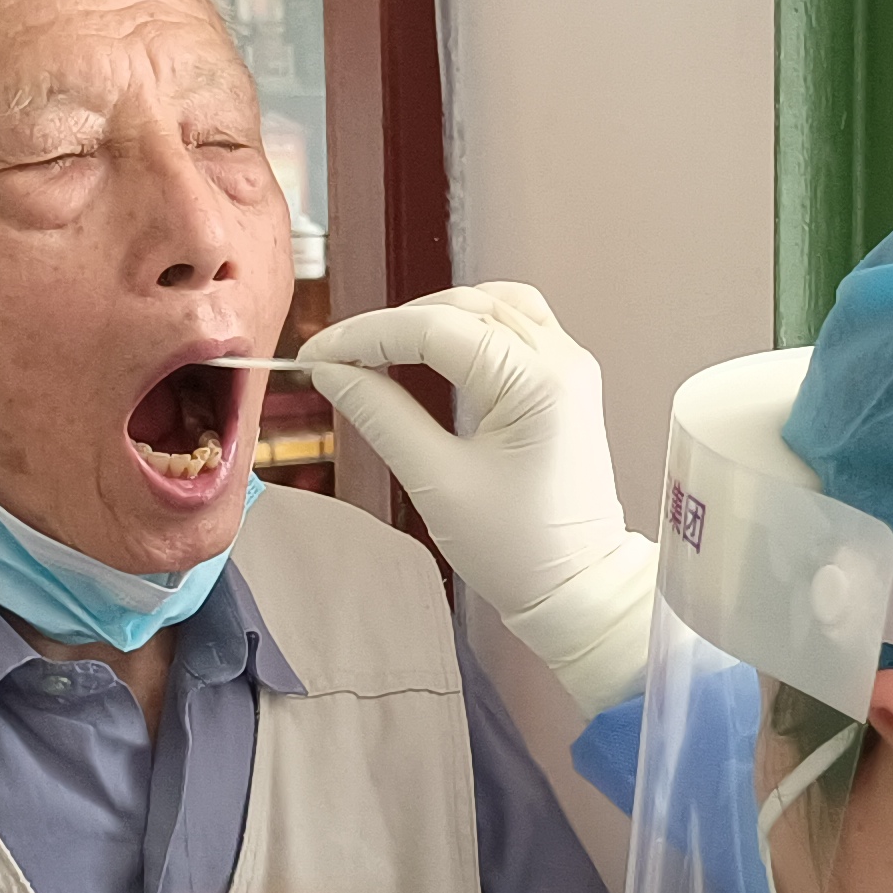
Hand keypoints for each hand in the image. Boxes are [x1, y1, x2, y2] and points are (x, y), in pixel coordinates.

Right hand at [300, 282, 658, 715]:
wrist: (578, 587)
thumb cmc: (514, 548)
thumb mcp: (436, 481)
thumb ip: (381, 415)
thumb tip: (330, 371)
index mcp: (536, 381)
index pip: (434, 329)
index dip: (366, 336)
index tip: (314, 356)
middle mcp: (562, 358)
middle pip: (462, 307)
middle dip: (393, 325)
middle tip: (337, 356)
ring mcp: (570, 364)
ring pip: (490, 304)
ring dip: (431, 316)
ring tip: (379, 347)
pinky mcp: (566, 381)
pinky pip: (514, 325)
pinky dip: (468, 325)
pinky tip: (433, 346)